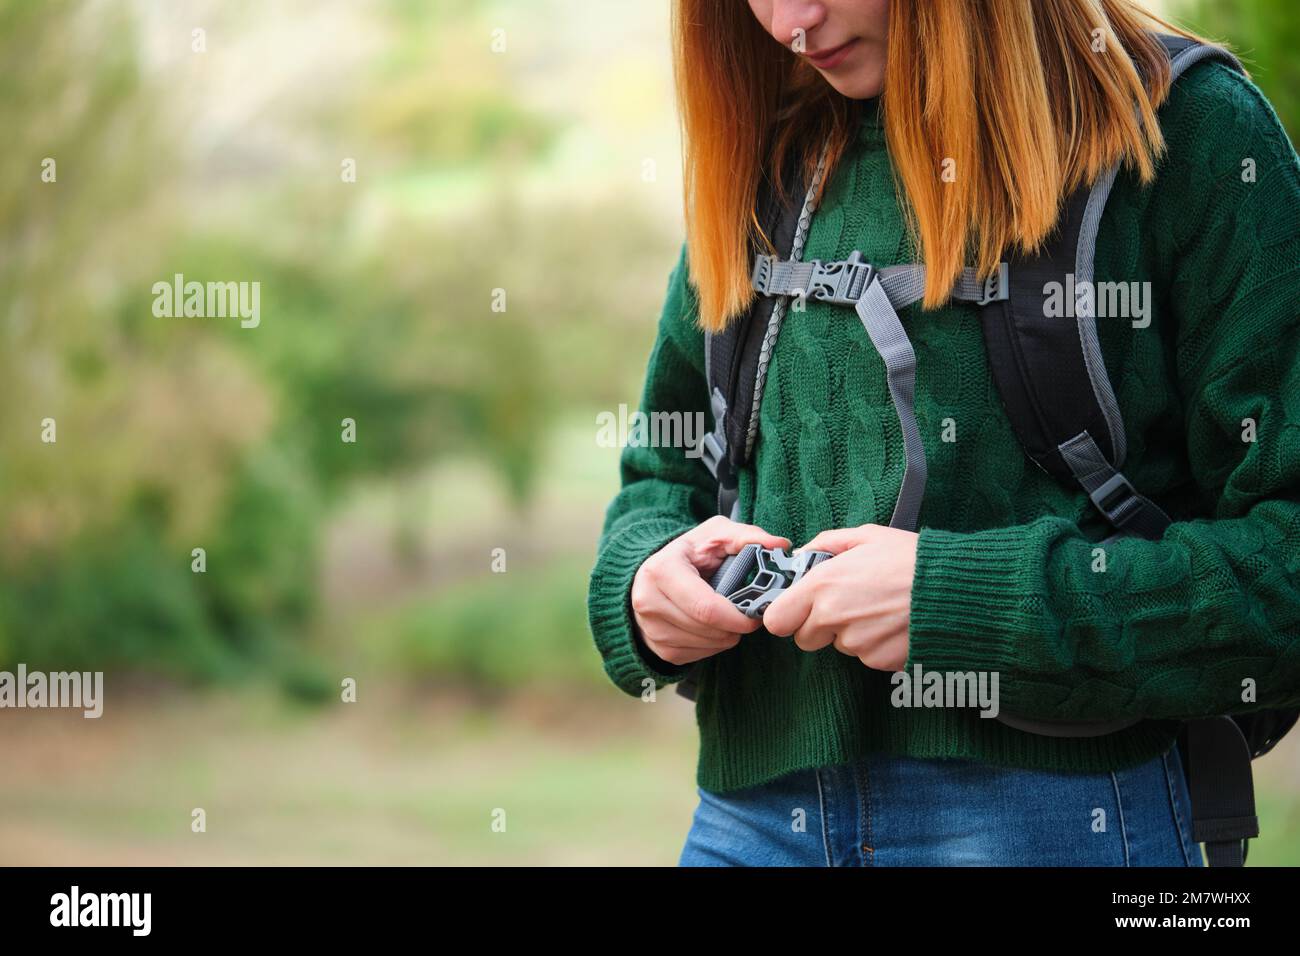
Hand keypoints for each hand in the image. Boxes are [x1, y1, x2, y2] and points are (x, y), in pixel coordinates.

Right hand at [631, 516, 790, 666]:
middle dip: (736, 626)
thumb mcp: (715, 534)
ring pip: (707, 645)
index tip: (756, 614)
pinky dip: (714, 644)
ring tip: (728, 615)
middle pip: (708, 629)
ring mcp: (651, 628)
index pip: (706, 607)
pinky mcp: (658, 648)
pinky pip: (699, 656)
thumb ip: (747, 536)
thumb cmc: (690, 553)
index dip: (737, 616)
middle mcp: (649, 602)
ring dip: (727, 635)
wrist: (653, 574)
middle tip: (747, 614)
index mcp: (662, 571)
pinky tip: (712, 625)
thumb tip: (780, 545)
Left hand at [762, 524, 916, 670]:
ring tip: (879, 609)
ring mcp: (856, 643)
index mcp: (823, 585)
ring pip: (839, 646)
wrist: (955, 589)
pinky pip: (865, 656)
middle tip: (846, 605)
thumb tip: (801, 555)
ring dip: (850, 633)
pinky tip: (893, 624)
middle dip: (818, 626)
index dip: (787, 615)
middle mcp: (833, 617)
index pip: (777, 620)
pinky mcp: (878, 661)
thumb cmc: (910, 558)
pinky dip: (875, 644)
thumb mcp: (866, 535)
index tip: (798, 608)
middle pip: (805, 638)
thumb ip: (826, 544)